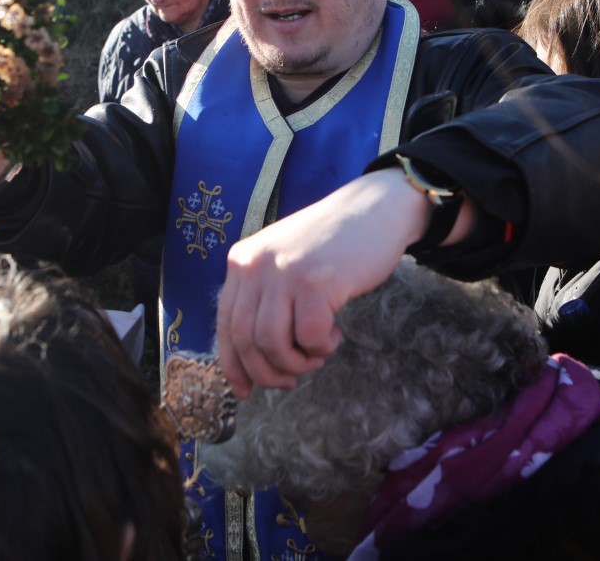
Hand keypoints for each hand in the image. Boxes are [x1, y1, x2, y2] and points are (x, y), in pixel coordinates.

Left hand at [215, 168, 432, 397]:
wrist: (374, 210)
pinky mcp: (316, 282)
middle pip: (246, 341)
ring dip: (296, 363)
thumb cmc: (332, 244)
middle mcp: (255, 266)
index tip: (245, 391)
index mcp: (241, 262)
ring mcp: (284, 273)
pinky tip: (334, 334)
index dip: (234, 365)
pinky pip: (308, 337)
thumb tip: (251, 360)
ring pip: (272, 345)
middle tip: (292, 378)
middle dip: (268, 373)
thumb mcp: (283, 262)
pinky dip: (321, 347)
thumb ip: (264, 298)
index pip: (225, 325)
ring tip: (316, 354)